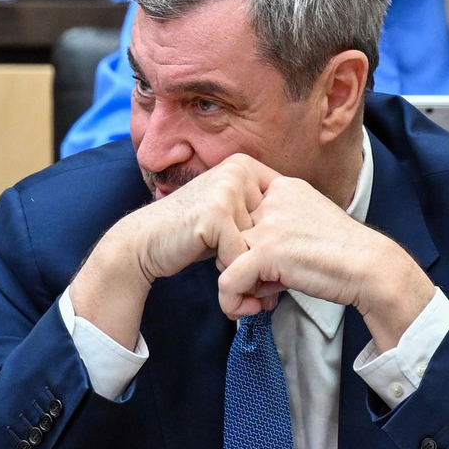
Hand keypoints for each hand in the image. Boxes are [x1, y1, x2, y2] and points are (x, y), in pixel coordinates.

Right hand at [70, 154, 275, 349]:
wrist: (145, 242)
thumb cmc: (190, 233)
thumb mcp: (230, 215)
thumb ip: (259, 214)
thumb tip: (303, 230)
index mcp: (245, 165)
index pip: (284, 210)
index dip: (279, 243)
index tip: (273, 266)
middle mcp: (238, 170)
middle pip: (273, 227)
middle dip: (267, 260)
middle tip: (256, 282)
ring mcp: (227, 189)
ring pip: (261, 243)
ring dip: (253, 270)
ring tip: (238, 282)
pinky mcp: (216, 213)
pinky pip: (243, 255)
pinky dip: (235, 275)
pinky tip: (221, 281)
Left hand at [216, 174, 433, 349]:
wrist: (372, 267)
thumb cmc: (345, 252)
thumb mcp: (307, 223)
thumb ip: (277, 228)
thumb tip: (246, 255)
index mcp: (282, 188)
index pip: (242, 214)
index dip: (248, 243)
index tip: (265, 263)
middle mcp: (271, 199)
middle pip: (231, 234)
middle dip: (243, 263)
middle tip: (266, 283)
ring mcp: (267, 224)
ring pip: (224, 256)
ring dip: (241, 281)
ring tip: (264, 294)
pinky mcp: (265, 252)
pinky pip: (228, 281)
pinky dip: (231, 301)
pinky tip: (247, 310)